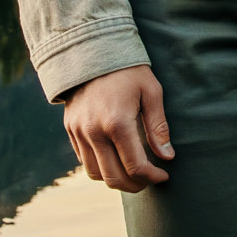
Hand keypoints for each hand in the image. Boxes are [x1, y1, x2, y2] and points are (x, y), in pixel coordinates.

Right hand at [63, 65, 173, 190]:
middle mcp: (94, 132)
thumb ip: (158, 126)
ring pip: (95, 174)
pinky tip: (115, 158)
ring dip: (116, 179)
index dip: (152, 177)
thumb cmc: (128, 70)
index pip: (135, 166)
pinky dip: (100, 166)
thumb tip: (167, 156)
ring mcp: (78, 132)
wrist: (91, 51)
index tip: (163, 175)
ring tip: (133, 172)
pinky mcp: (70, 129)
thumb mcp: (151, 92)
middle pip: (114, 178)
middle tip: (149, 179)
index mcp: (117, 123)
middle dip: (135, 185)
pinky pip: (84, 160)